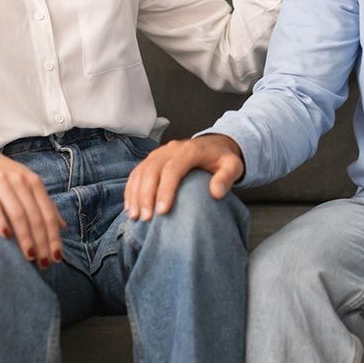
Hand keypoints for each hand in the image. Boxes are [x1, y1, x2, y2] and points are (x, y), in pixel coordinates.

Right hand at [0, 144, 66, 267]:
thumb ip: (42, 204)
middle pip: (35, 215)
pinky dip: (0, 220)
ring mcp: (0, 181)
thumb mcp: (25, 185)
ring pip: (17, 212)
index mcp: (33, 182)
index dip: (54, 236)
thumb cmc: (0, 176)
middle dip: (42, 241)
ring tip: (29, 256)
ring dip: (25, 236)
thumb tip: (62, 226)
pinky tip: (4, 236)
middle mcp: (20, 180)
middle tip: (44, 263)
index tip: (57, 257)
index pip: (48, 213)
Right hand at [123, 135, 243, 220]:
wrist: (215, 145)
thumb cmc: (223, 159)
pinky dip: (131, 189)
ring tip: (135, 216)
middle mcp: (171, 149)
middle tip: (146, 218)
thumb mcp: (233, 166)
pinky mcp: (153, 159)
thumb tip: (216, 193)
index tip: (163, 212)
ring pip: (141, 171)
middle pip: (152, 170)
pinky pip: (137, 172)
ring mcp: (160, 153)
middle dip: (146, 195)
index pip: (173, 169)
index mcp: (190, 150)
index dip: (166, 190)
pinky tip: (130, 207)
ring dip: (135, 194)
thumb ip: (227, 177)